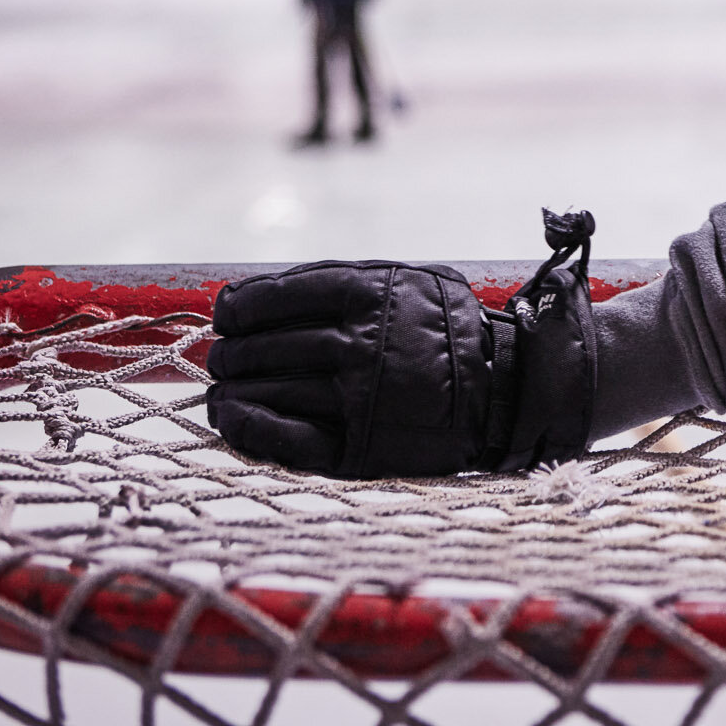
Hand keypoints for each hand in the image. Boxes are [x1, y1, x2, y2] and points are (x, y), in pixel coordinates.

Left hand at [207, 261, 501, 477]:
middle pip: (264, 346)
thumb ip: (341, 283)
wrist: (503, 389)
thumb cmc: (442, 330)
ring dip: (231, 391)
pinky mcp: (361, 444)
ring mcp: (359, 394)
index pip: (273, 298)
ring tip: (221, 392)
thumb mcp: (404, 281)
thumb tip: (252, 297)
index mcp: (368, 291)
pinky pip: (287, 436)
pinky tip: (234, 418)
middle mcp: (360, 340)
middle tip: (225, 360)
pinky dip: (250, 427)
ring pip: (268, 389)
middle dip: (232, 354)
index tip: (226, 316)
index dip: (238, 308)